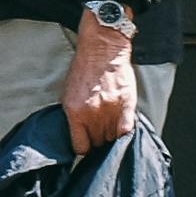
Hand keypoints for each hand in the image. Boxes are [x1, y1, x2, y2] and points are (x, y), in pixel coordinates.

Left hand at [63, 14, 139, 154]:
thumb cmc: (84, 68)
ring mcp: (111, 110)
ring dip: (109, 134)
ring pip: (111, 138)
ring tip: (107, 123)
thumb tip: (77, 134)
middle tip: (97, 130)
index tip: (85, 143)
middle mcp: (93, 114)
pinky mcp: (127, 105)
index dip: (83, 147)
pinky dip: (123, 132)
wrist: (102, 49)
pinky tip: (119, 126)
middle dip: (96, 139)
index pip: (80, 147)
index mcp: (75, 112)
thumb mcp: (68, 93)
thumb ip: (73, 116)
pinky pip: (126, 131)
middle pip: (97, 143)